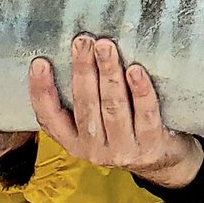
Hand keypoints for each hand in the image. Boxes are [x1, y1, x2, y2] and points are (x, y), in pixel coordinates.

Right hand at [29, 34, 203, 188]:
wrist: (164, 160)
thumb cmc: (127, 130)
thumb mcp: (97, 123)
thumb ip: (84, 99)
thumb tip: (74, 51)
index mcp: (73, 142)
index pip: (49, 118)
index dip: (41, 91)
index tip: (39, 63)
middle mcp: (93, 150)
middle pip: (86, 106)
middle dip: (83, 70)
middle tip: (83, 41)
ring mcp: (122, 150)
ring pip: (113, 107)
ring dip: (109, 74)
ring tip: (106, 47)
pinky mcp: (150, 146)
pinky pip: (145, 115)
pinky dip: (140, 91)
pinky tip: (136, 70)